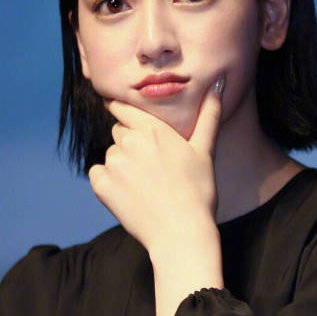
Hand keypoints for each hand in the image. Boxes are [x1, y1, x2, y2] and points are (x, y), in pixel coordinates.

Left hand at [88, 78, 224, 315]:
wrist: (182, 233)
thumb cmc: (198, 192)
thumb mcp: (205, 150)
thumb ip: (209, 114)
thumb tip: (218, 82)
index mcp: (153, 129)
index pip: (124, 109)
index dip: (127, 116)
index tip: (131, 126)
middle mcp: (129, 141)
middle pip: (119, 133)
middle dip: (131, 146)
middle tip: (152, 170)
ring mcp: (113, 163)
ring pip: (111, 155)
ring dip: (122, 166)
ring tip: (145, 187)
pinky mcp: (101, 184)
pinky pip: (98, 175)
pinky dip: (109, 184)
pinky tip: (130, 196)